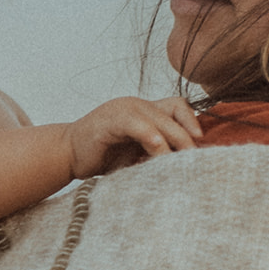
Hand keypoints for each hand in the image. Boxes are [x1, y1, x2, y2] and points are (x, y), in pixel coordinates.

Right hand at [66, 97, 200, 177]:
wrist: (68, 155)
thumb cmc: (103, 157)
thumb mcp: (137, 153)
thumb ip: (157, 152)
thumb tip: (186, 164)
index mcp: (145, 110)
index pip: (178, 106)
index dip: (192, 121)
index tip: (201, 143)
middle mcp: (137, 105)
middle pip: (173, 111)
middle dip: (188, 137)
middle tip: (196, 159)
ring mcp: (123, 109)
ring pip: (159, 118)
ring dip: (174, 139)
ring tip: (182, 161)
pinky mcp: (110, 120)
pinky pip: (136, 124)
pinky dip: (151, 137)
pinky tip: (158, 151)